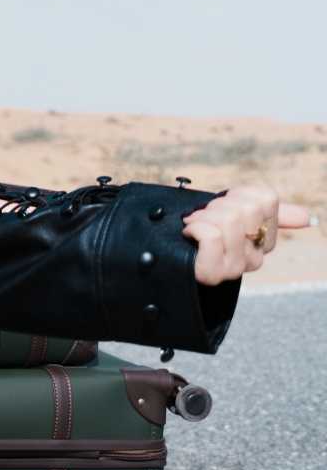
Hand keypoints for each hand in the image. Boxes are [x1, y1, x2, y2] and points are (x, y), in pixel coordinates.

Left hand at [181, 182, 312, 284]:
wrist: (162, 250)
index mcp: (264, 240)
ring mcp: (234, 268)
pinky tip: (188, 234)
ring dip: (202, 217)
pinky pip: (211, 236)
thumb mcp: (234, 213)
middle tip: (203, 219)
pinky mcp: (212, 273)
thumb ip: (268, 212)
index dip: (237, 196)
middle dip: (217, 206)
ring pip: (228, 221)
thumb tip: (308, 218)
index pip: (265, 200)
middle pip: (245, 209)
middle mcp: (254, 258)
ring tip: (194, 226)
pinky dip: (194, 228)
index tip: (220, 207)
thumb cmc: (200, 228)